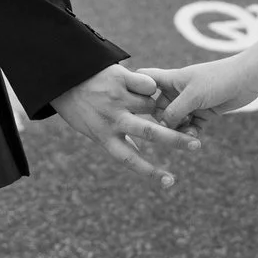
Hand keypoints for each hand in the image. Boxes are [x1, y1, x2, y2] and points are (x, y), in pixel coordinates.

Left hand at [50, 64, 201, 186]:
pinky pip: (145, 83)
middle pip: (149, 133)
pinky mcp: (118, 78)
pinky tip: (153, 87)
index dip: (151, 172)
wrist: (60, 75)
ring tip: (175, 107)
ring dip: (163, 106)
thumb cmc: (78, 107)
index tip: (170, 182)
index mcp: (104, 136)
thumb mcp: (93, 130)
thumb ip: (117, 142)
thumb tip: (141, 158)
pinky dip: (150, 86)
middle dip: (175, 140)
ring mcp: (116, 97)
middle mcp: (112, 118)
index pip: (131, 159)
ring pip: (150, 105)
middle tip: (196, 145)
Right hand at [141, 58, 257, 131]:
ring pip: (175, 119)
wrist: (248, 78)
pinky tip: (194, 137)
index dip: (136, 90)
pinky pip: (190, 125)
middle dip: (162, 121)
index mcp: (171, 79)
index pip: (145, 78)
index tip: (134, 106)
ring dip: (178, 129)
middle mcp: (178, 90)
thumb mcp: (192, 96)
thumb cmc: (218, 79)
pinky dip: (190, 132)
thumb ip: (174, 112)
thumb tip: (160, 127)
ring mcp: (191, 101)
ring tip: (188, 134)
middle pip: (158, 107)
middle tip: (168, 131)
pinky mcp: (204, 111)